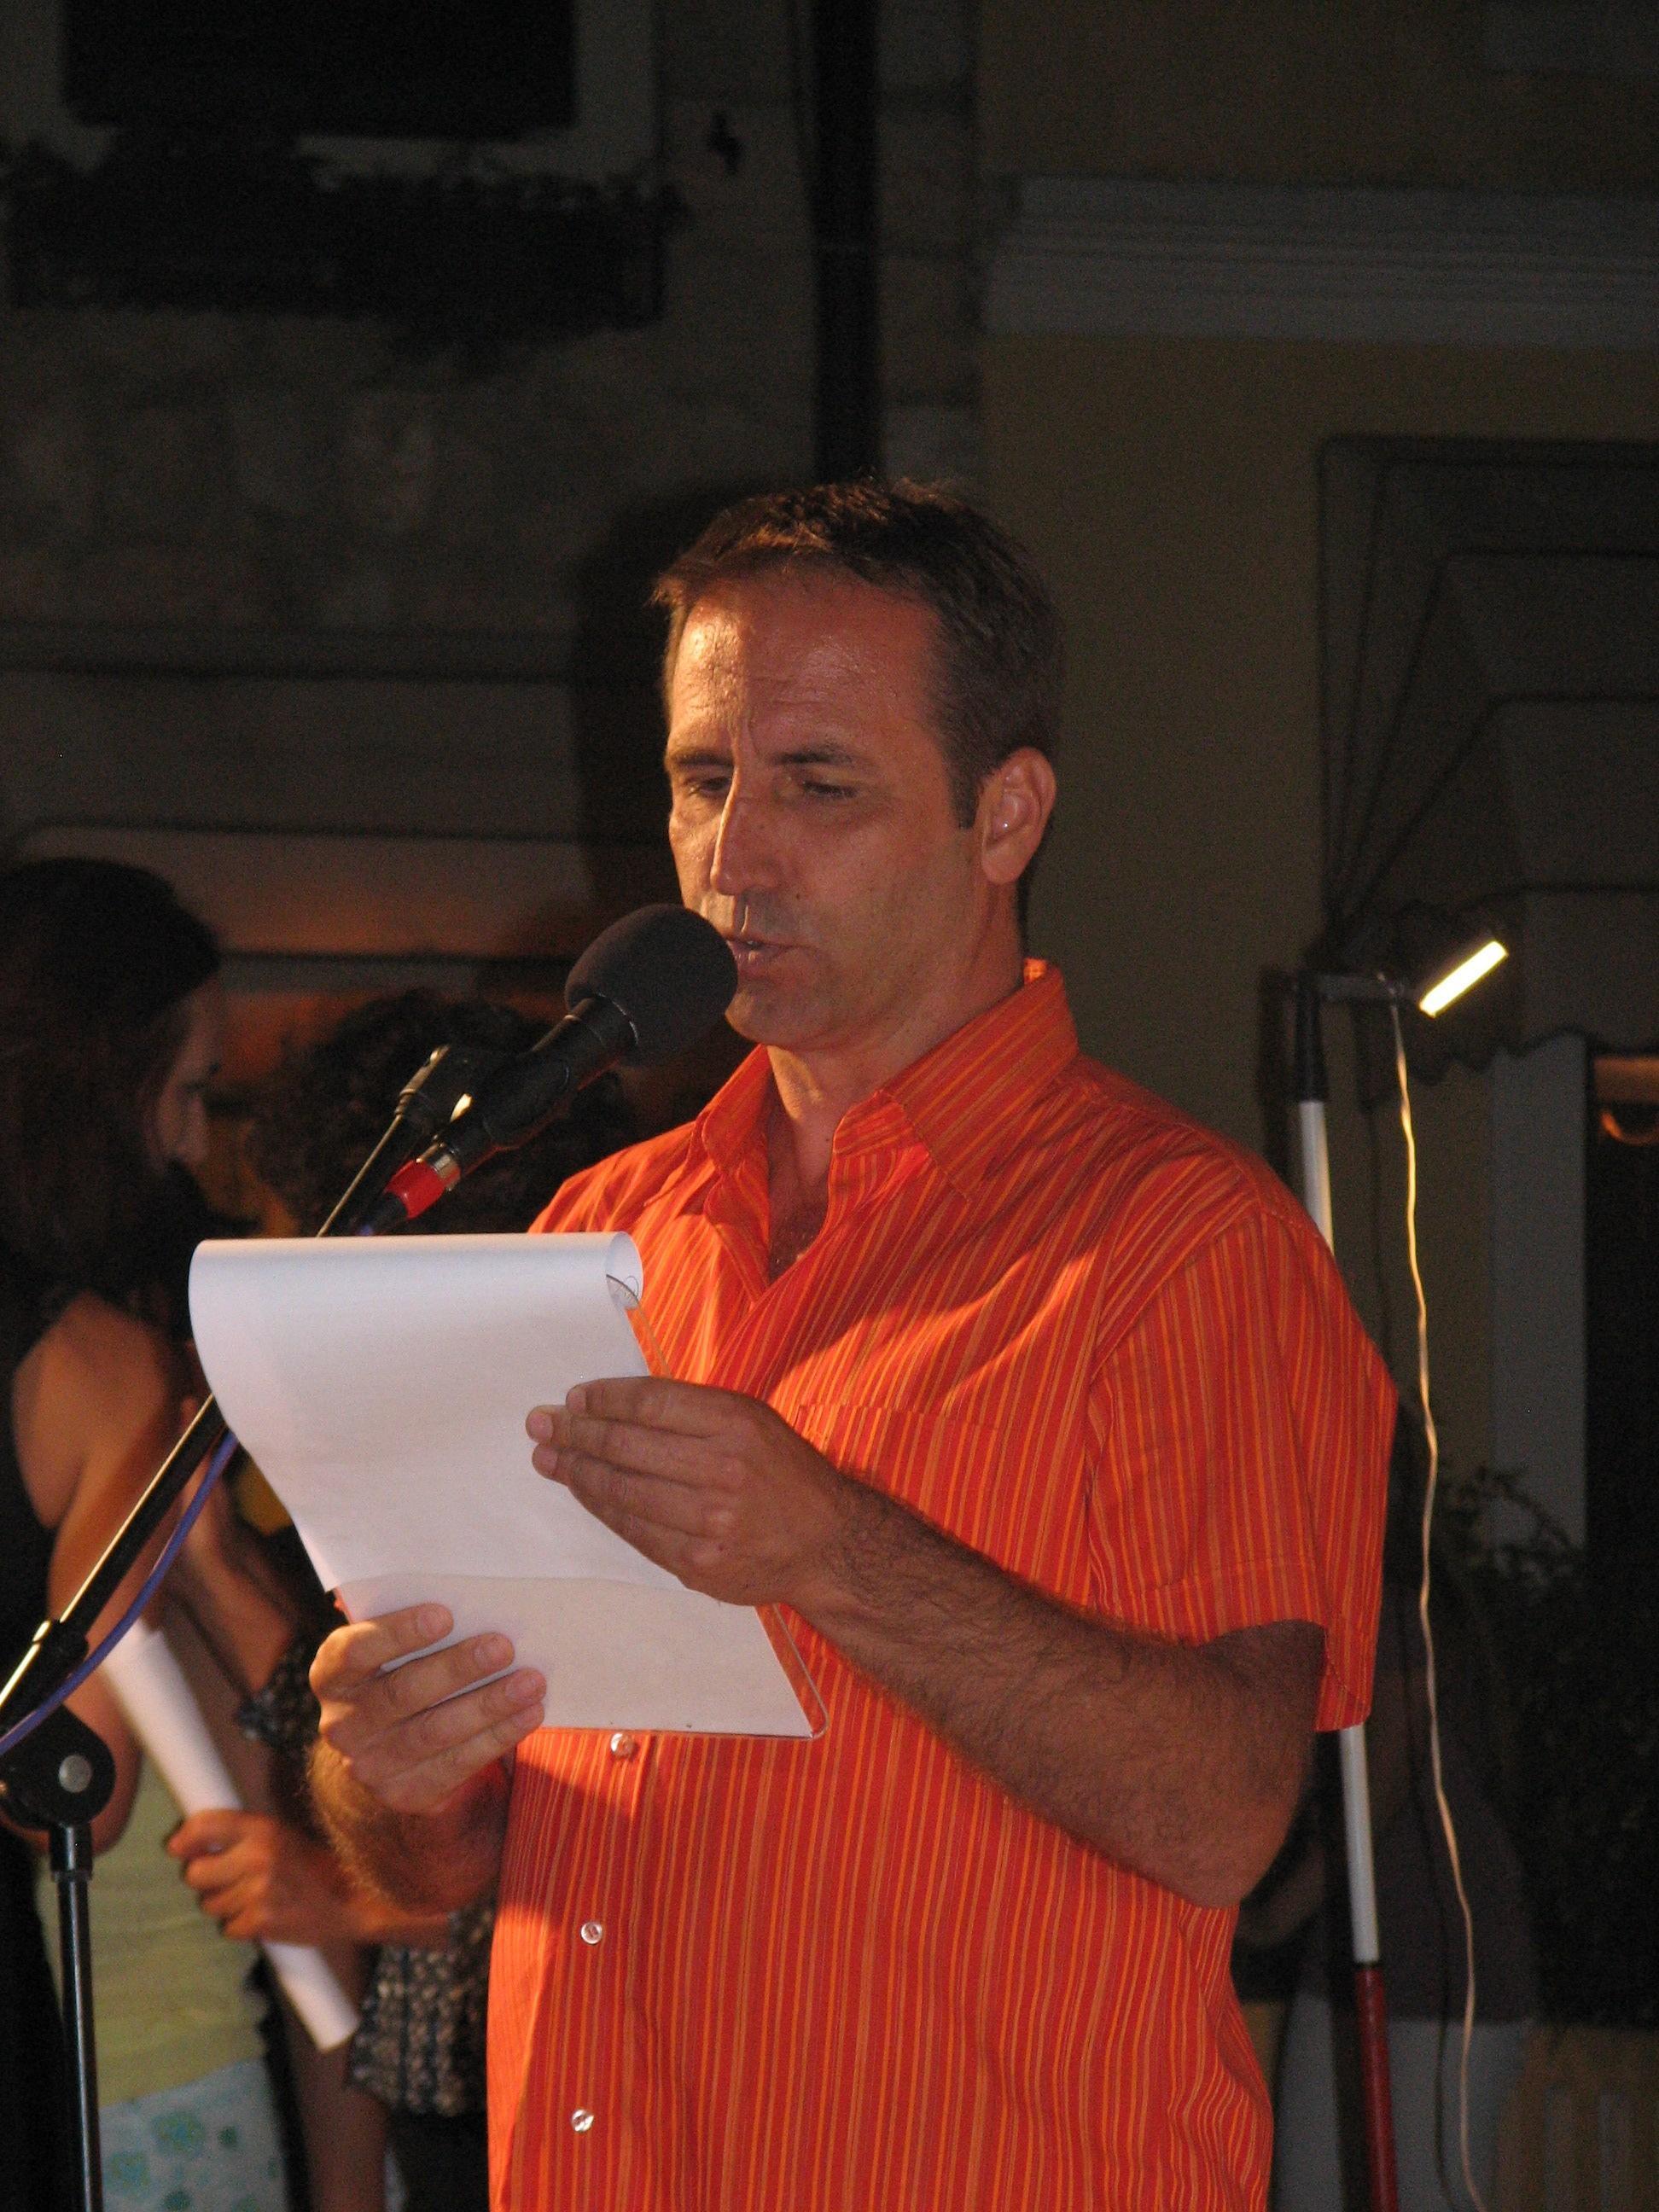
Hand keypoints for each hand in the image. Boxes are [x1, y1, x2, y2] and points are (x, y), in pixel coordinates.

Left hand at [167, 1808, 356, 1945]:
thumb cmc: (314, 1866)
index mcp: (263, 1828)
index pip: (204, 1825)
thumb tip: (185, 1841)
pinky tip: (264, 1916)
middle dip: (206, 1880)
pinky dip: (242, 1927)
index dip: (184, 1839)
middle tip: (230, 1880)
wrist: (354, 1899)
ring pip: (210, 1905)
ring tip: (255, 1899)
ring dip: (226, 1906)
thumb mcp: (282, 1835)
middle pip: (195, 1873)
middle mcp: (258, 1855)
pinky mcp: (261, 1921)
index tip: (178, 1848)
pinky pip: (228, 1928)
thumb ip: (241, 1835)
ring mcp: (259, 1890)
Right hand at [310, 1605, 544, 1818]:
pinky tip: (529, 1713)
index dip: (397, 1633)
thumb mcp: (389, 1651)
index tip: (445, 1615)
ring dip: (489, 1705)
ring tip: (531, 1681)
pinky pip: (457, 1764)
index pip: (355, 1652)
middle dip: (458, 1668)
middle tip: (504, 1646)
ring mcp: (371, 1765)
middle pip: (403, 1693)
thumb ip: (411, 1627)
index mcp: (332, 1675)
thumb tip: (474, 1599)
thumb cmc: (398, 1675)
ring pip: (436, 1732)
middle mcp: (342, 1724)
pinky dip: (498, 1736)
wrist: (383, 1753)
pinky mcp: (407, 1793)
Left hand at [526, 1378, 854, 1610]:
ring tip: (549, 1458)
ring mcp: (708, 1521)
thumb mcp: (753, 1421)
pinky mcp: (698, 1562)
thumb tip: (618, 1405)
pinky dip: (603, 1510)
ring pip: (623, 1491)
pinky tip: (584, 1493)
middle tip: (541, 1425)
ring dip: (578, 1473)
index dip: (603, 1400)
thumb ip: (694, 1411)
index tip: (573, 1399)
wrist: (826, 1543)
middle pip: (627, 1446)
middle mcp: (721, 1469)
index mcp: (735, 1423)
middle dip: (576, 1433)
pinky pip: (635, 1532)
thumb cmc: (783, 1473)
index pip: (650, 1405)